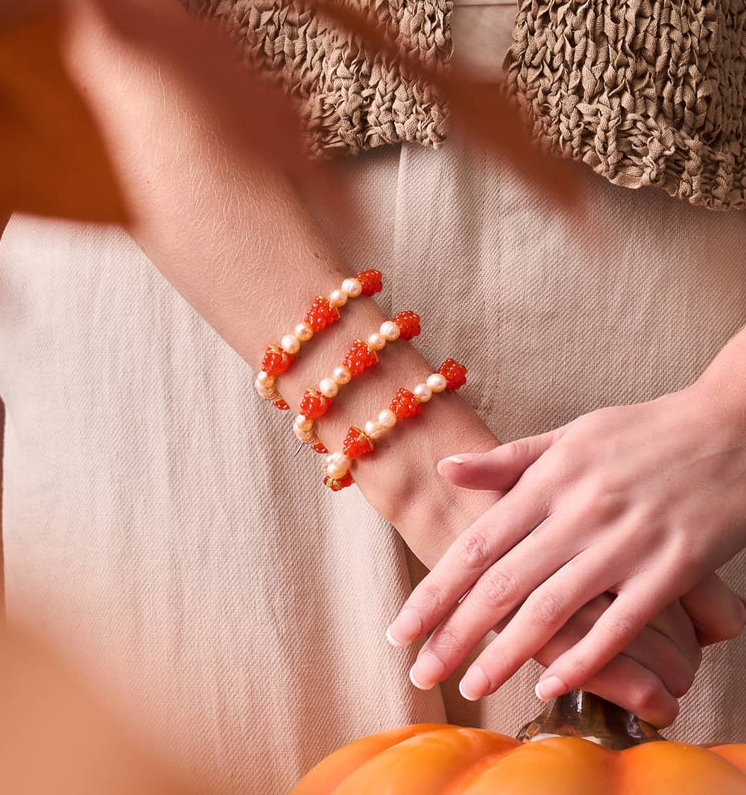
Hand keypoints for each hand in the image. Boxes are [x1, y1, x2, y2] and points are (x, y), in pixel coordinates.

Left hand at [387, 382, 745, 709]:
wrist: (729, 426)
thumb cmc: (641, 432)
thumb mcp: (568, 435)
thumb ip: (506, 461)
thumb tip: (447, 469)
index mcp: (548, 481)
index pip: (477, 545)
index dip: (435, 591)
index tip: (402, 629)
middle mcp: (578, 513)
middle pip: (503, 584)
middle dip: (455, 634)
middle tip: (421, 673)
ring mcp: (625, 542)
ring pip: (553, 608)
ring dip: (507, 654)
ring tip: (470, 687)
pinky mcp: (671, 568)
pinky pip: (622, 623)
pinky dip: (586, 658)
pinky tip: (551, 685)